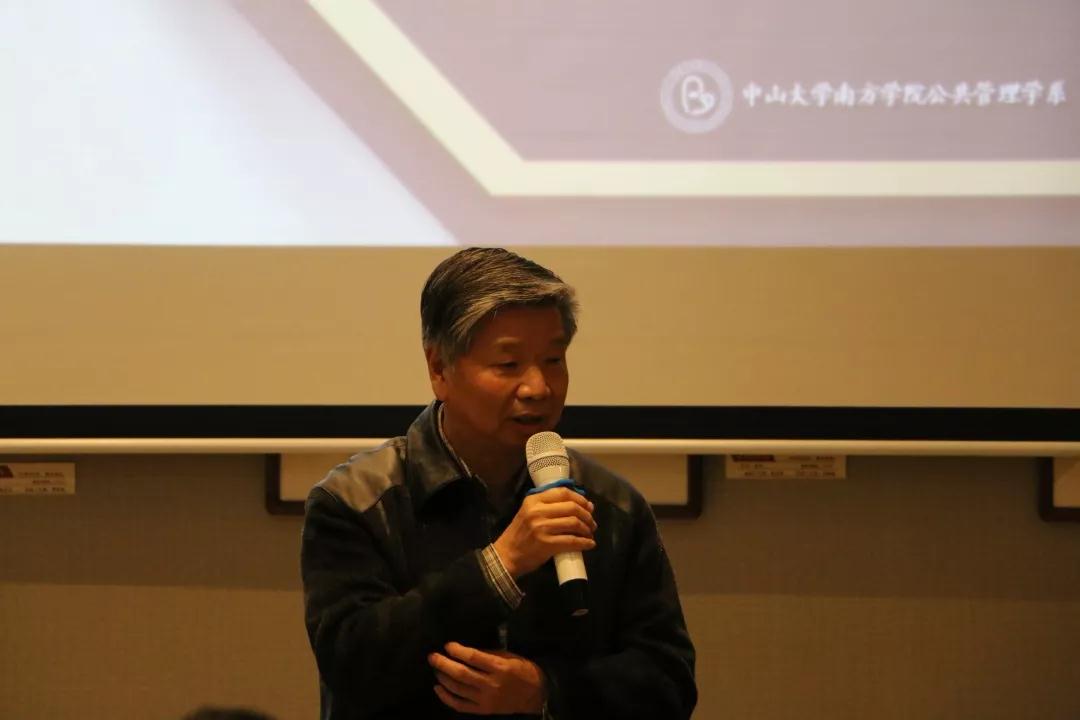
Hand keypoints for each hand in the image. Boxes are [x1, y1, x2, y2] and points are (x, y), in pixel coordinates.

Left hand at [428, 642, 544, 714]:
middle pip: (461, 673)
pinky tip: (438, 688)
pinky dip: (446, 697)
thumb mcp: (508, 656)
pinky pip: (459, 705)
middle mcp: (491, 684)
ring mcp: (485, 699)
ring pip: (458, 689)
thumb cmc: (522, 670)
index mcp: (499, 667)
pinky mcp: (482, 710)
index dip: (458, 650)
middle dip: (443, 664)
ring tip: (435, 669)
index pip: (473, 657)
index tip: (447, 645)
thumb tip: (464, 650)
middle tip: (432, 657)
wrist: (535, 695)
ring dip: (443, 678)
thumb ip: (487, 654)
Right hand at [493, 487, 596, 577]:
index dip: (580, 498)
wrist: (507, 555)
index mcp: (534, 500)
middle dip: (587, 515)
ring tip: (590, 533)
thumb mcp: (529, 512)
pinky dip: (584, 543)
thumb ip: (548, 506)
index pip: (563, 492)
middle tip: (591, 523)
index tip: (588, 506)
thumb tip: (581, 504)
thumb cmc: (520, 534)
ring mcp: (542, 528)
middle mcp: (538, 511)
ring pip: (574, 523)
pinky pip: (572, 541)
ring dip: (587, 529)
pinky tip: (589, 544)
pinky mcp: (547, 544)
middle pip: (572, 507)